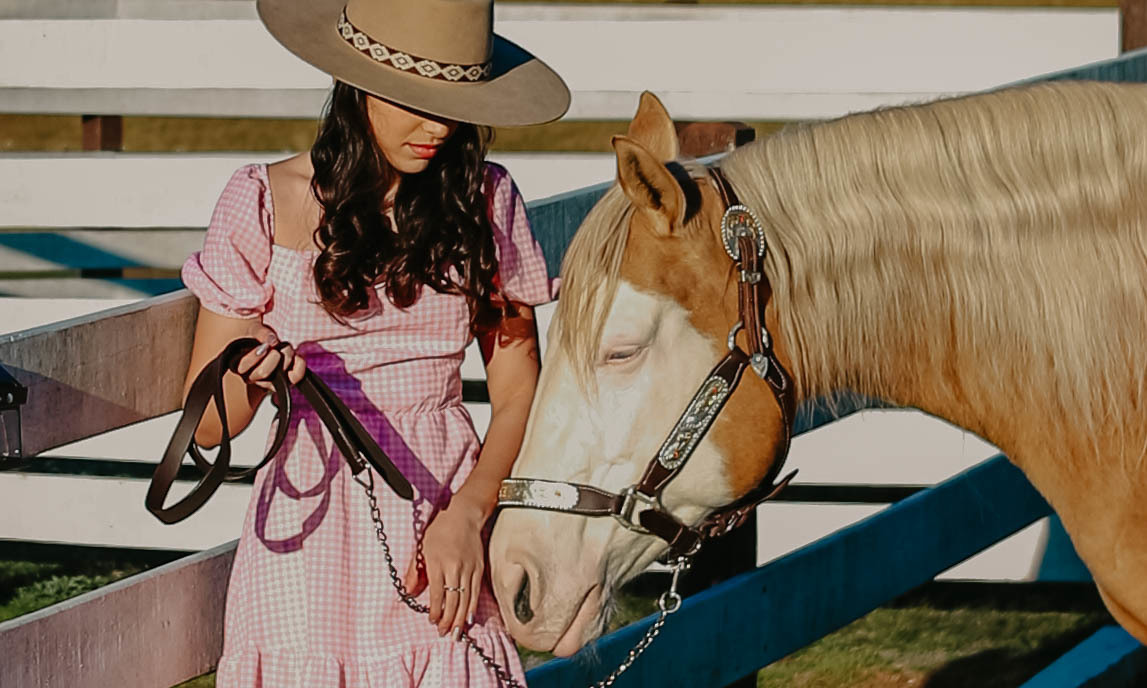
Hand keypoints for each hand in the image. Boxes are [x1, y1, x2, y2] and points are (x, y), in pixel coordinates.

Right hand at [233, 327, 304, 390]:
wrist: (267, 345)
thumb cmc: (258, 339)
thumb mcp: (255, 330)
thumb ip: (260, 334)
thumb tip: (272, 342)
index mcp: (237, 364)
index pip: (242, 366)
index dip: (255, 356)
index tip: (266, 346)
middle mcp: (250, 377)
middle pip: (263, 372)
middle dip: (275, 355)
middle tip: (277, 346)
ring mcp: (268, 383)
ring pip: (280, 375)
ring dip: (287, 355)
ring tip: (284, 347)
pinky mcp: (284, 383)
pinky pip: (295, 378)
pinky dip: (300, 363)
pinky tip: (296, 356)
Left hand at [403, 492, 488, 638]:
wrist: (463, 515)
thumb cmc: (439, 530)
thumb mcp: (421, 547)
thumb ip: (415, 571)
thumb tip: (409, 591)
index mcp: (438, 563)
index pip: (437, 594)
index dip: (436, 611)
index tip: (432, 621)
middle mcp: (455, 568)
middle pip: (453, 601)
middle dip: (449, 620)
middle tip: (444, 634)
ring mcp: (469, 569)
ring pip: (466, 600)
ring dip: (461, 618)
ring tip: (457, 633)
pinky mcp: (479, 568)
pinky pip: (476, 592)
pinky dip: (472, 606)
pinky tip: (470, 617)